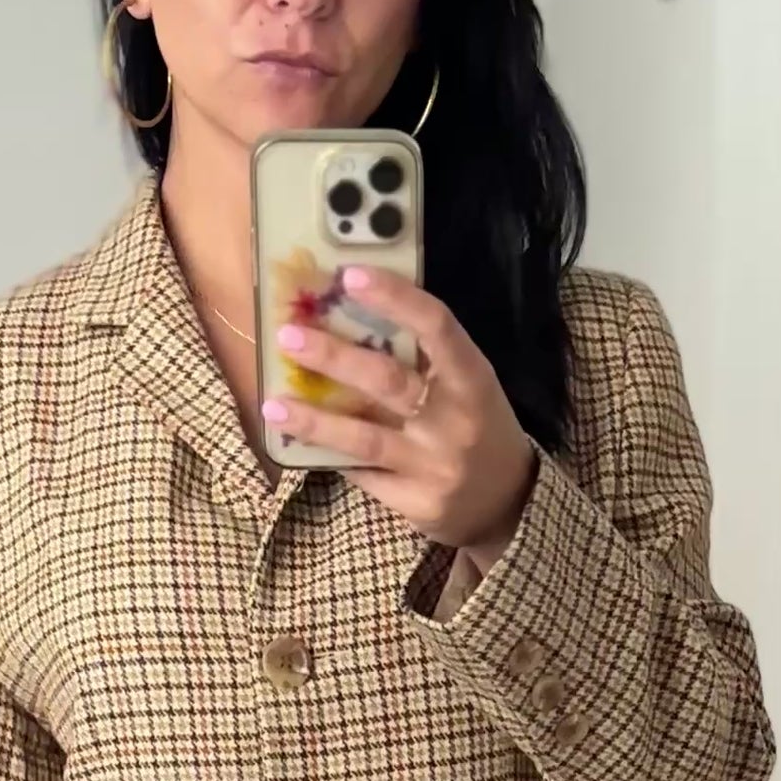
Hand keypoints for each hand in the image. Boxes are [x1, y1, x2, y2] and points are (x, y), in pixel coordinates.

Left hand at [263, 265, 536, 568]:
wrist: (507, 505)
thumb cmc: (477, 427)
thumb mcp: (469, 386)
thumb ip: (425, 357)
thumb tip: (352, 310)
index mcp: (473, 380)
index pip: (436, 327)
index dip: (394, 297)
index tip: (349, 274)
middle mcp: (456, 422)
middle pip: (388, 381)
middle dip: (334, 356)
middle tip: (288, 336)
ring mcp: (435, 467)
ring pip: (365, 438)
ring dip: (314, 420)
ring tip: (273, 405)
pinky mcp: (416, 504)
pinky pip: (364, 474)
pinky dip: (331, 456)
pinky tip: (300, 442)